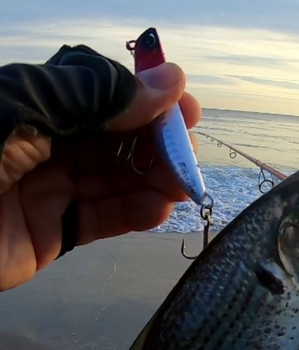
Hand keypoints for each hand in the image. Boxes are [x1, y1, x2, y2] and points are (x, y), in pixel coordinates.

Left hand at [0, 62, 200, 291]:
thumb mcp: (23, 110)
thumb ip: (95, 97)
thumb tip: (170, 80)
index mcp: (37, 106)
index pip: (105, 98)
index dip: (147, 102)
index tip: (185, 110)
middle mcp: (48, 145)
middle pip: (116, 142)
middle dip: (156, 147)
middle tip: (187, 157)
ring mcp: (53, 191)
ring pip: (116, 182)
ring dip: (153, 183)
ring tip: (183, 187)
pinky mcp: (56, 233)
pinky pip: (104, 220)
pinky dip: (135, 215)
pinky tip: (159, 210)